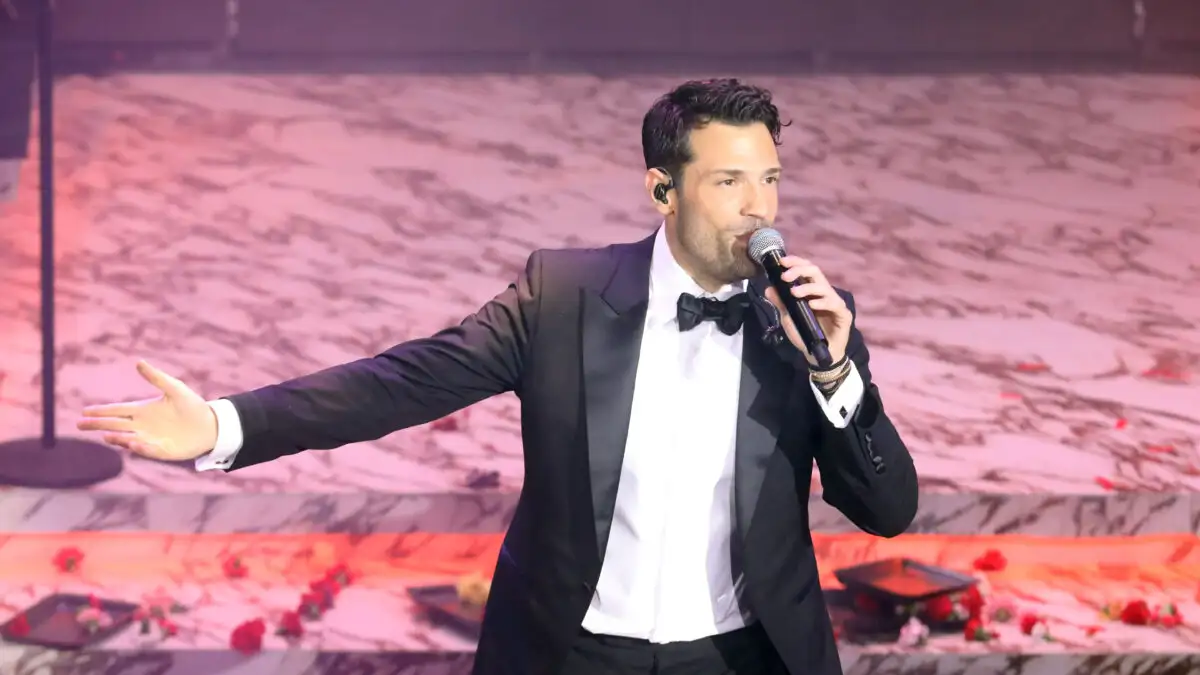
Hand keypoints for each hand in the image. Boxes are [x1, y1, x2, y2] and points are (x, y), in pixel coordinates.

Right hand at [76, 360, 217, 460]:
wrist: (211, 425)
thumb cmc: (192, 405)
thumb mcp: (174, 388)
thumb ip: (156, 377)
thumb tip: (138, 362)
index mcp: (143, 410)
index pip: (117, 411)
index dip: (101, 411)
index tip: (84, 411)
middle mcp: (142, 426)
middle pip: (115, 426)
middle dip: (98, 425)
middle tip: (80, 424)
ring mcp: (150, 439)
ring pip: (127, 439)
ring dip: (117, 438)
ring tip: (106, 435)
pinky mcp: (162, 451)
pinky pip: (148, 450)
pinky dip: (140, 447)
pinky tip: (133, 442)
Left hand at [764, 256, 852, 365]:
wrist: (817, 355)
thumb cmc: (804, 334)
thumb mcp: (788, 318)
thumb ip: (780, 303)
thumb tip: (768, 288)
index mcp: (811, 290)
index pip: (805, 269)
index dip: (795, 262)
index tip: (782, 262)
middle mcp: (823, 292)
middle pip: (815, 271)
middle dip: (799, 270)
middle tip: (785, 276)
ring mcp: (834, 302)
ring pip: (823, 286)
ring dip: (807, 287)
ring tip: (794, 293)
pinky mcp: (843, 314)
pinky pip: (834, 303)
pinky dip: (822, 302)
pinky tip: (812, 304)